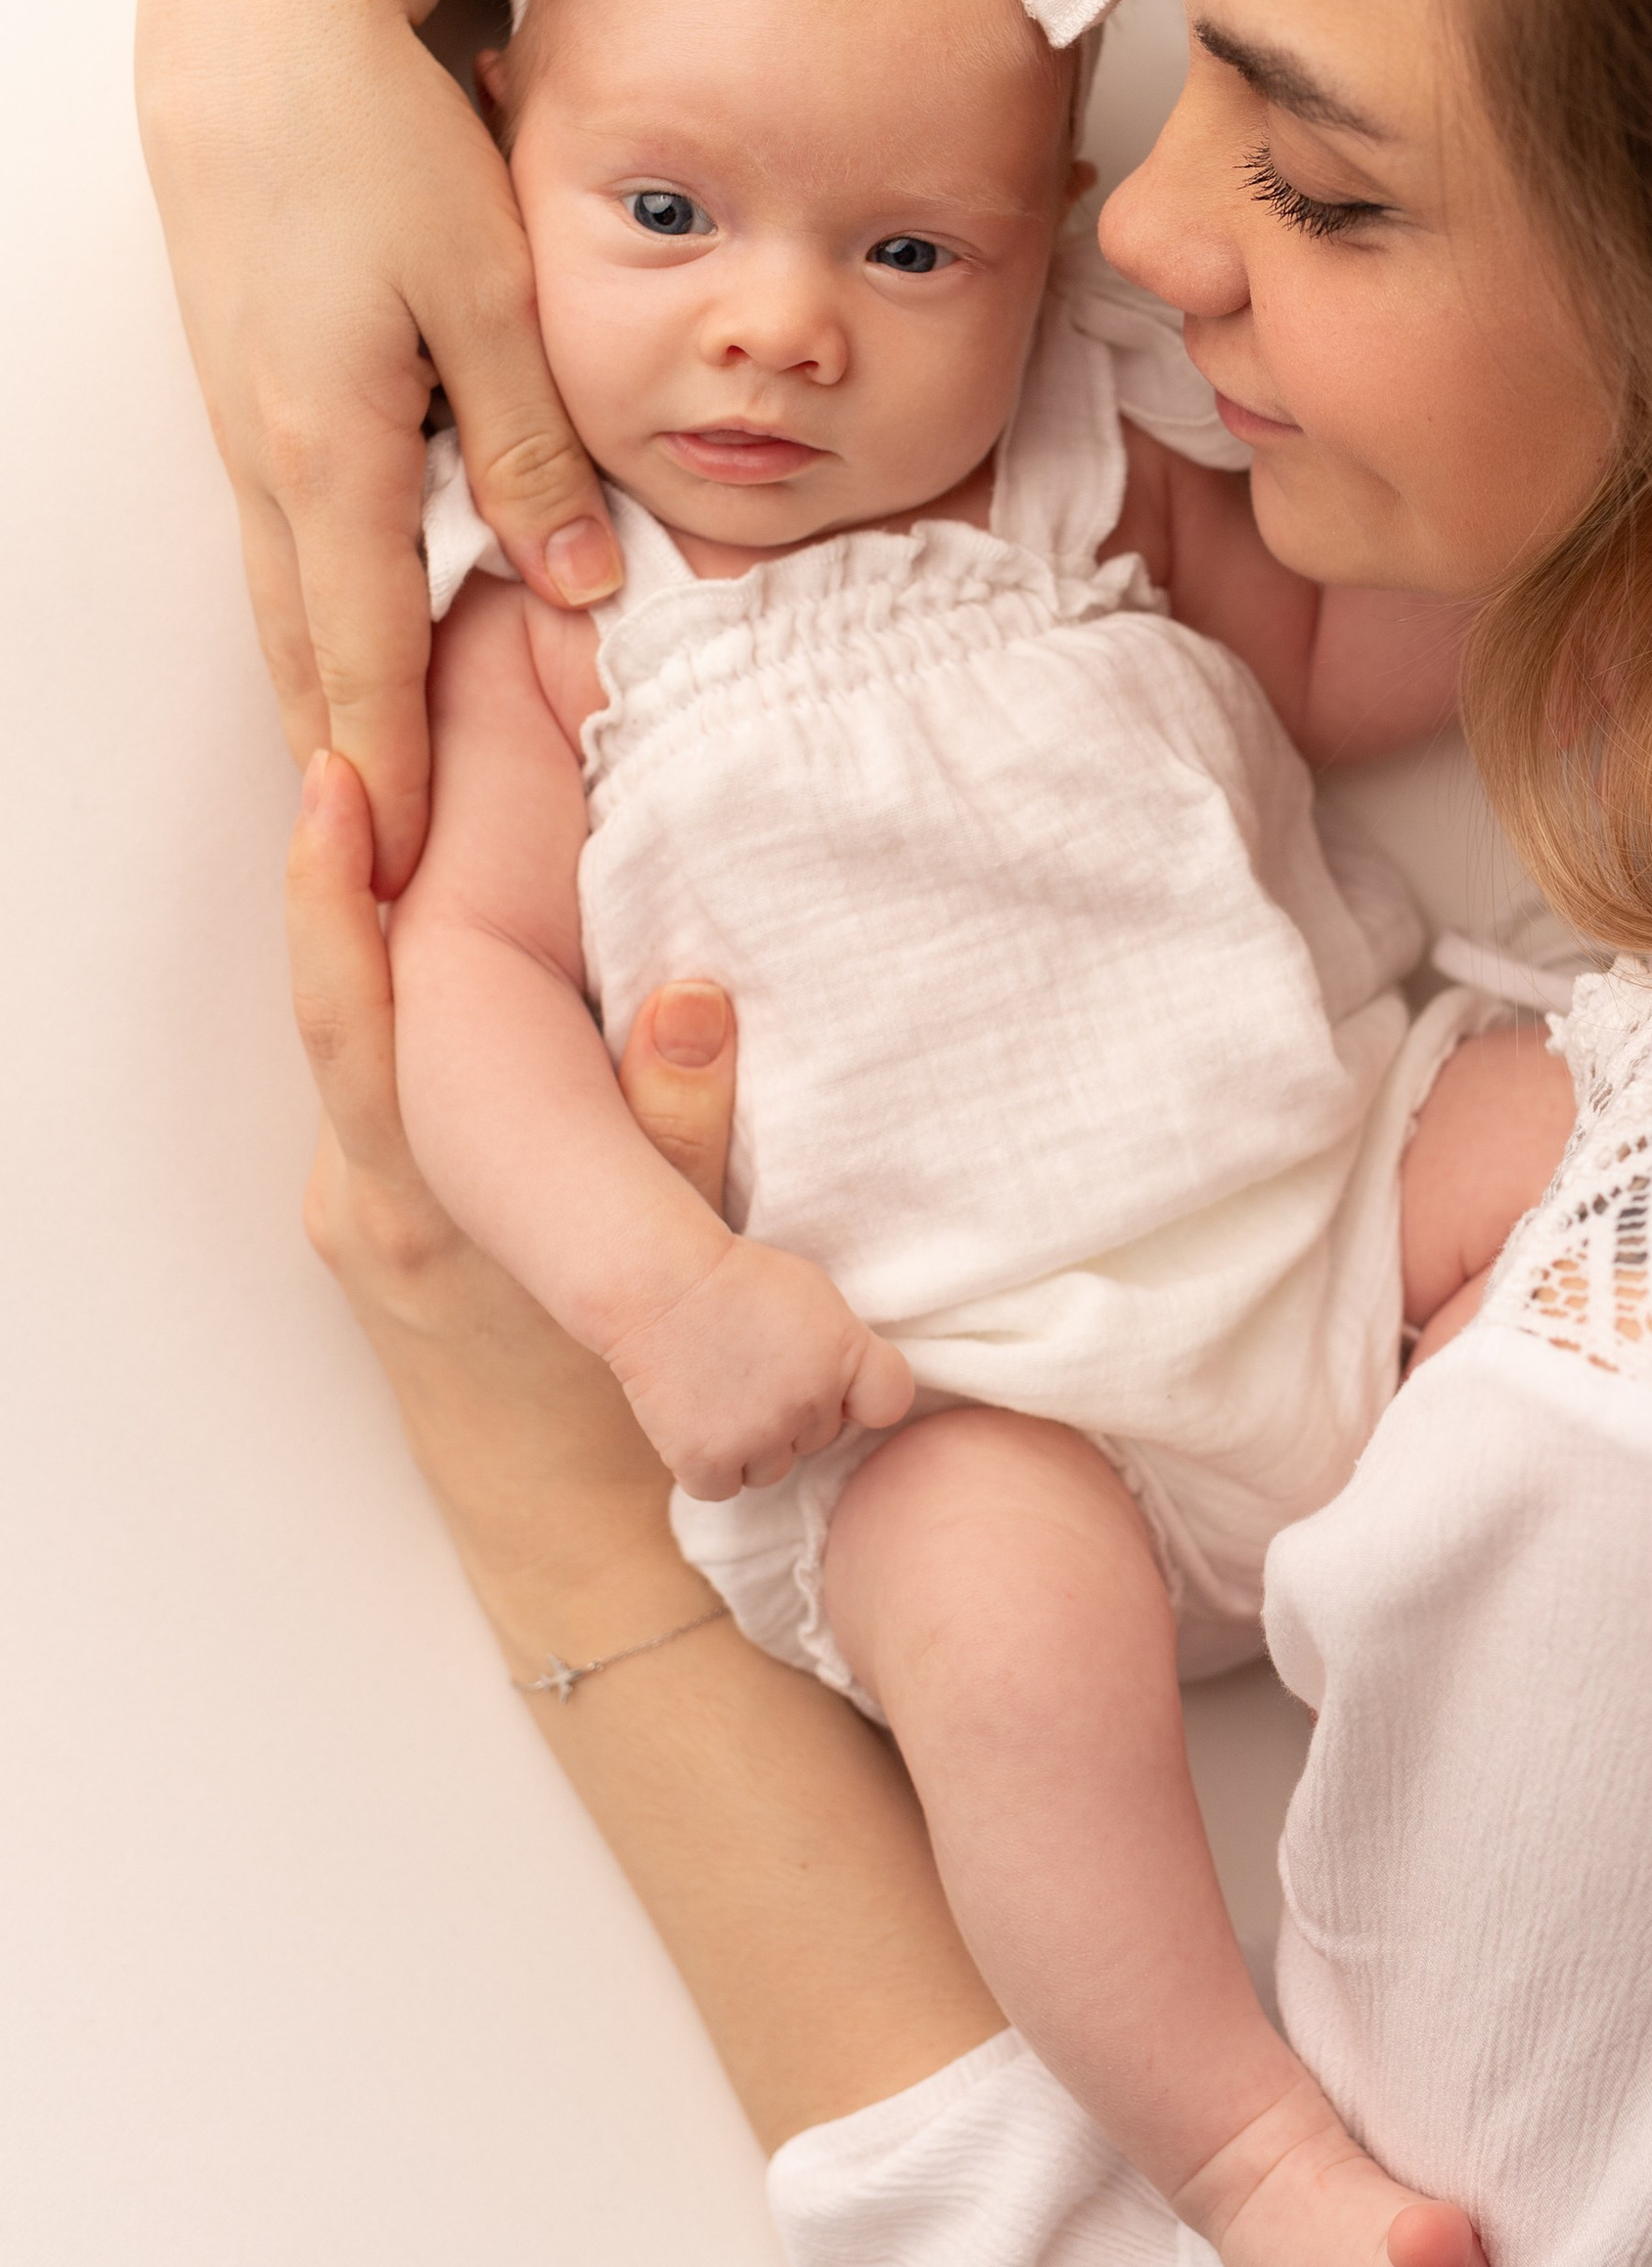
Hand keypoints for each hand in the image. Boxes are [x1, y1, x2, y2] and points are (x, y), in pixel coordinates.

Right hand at [141, 0, 620, 895]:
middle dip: (341, 765)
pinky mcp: (250, 377)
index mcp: (330, 448)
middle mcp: (268, 453)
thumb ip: (534, 448)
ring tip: (357, 793)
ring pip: (287, 592)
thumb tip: (580, 589)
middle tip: (374, 876)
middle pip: (306, 649)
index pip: (364, 656)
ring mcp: (244, 416)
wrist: (253, 11)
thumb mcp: (488, 294)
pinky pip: (287, 527)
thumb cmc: (379, 132)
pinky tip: (345, 634)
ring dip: (320, 693)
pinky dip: (316, 604)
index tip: (413, 869)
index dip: (391, 771)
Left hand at [287, 746, 737, 1638]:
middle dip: (350, 854)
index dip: (337, 899)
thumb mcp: (686, 1290)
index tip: (339, 783)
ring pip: (366, 1025)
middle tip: (371, 713)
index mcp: (428, 1209)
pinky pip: (390, 1063)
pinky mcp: (386, 1207)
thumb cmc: (637, 1437)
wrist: (579, 1554)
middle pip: (339, 996)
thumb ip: (686, 1141)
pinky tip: (458, 895)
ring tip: (426, 767)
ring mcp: (367, 1203)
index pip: (357, 1025)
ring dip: (384, 906)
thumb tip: (699, 992)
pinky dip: (412, 971)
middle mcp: (374, 1195)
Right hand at [605, 1237, 914, 1503]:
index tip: (832, 1381)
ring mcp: (760, 1434)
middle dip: (789, 1412)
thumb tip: (852, 1404)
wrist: (658, 1281)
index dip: (859, 1396)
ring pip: (771, 1468)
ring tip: (718, 1390)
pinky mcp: (708, 1460)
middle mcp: (812, 1400)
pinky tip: (693, 1419)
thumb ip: (845, 1350)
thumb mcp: (815, 1296)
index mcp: (847, 1353)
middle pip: (818, 1437)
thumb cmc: (737, 1280)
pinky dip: (707, 1464)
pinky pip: (722, 1487)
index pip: (888, 1401)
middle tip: (747, 1366)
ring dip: (749, 1444)